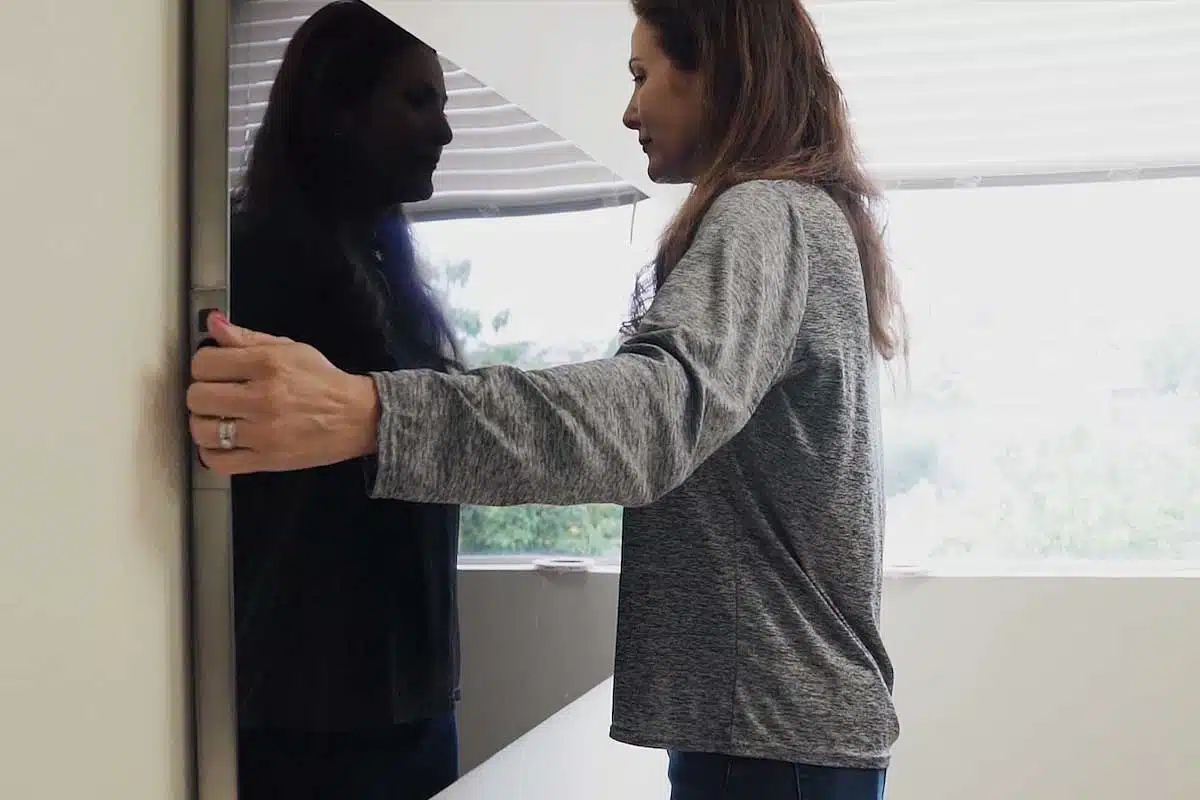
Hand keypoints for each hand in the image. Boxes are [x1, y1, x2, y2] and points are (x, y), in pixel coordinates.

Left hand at [187, 312, 379, 474]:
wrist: (357, 417)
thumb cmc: (322, 381)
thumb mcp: (290, 349)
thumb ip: (248, 337)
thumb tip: (213, 323)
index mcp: (267, 364)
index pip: (204, 362)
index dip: (204, 365)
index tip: (215, 370)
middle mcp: (263, 398)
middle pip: (198, 396)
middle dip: (202, 393)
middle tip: (216, 395)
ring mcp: (263, 433)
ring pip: (202, 429)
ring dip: (204, 423)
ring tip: (219, 418)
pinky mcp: (266, 460)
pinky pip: (218, 461)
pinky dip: (211, 452)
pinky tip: (222, 442)